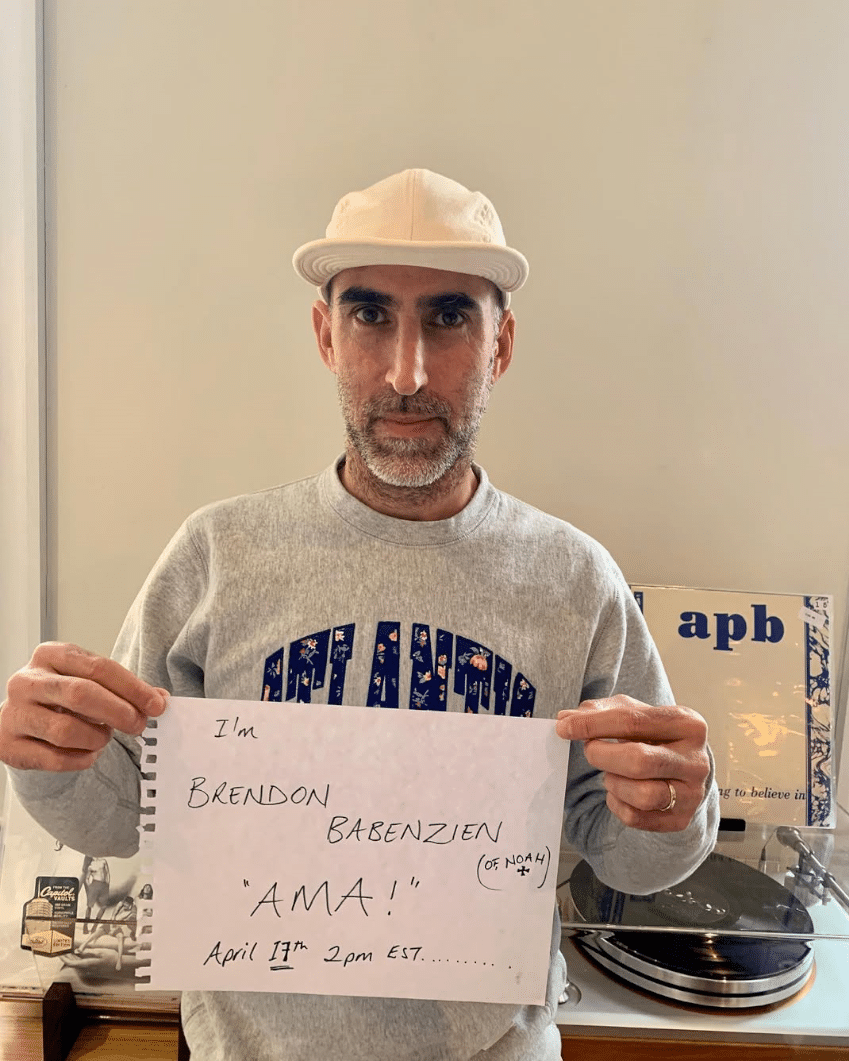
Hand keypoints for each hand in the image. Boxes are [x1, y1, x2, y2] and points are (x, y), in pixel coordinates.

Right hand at [0, 642, 167, 772]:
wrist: (22, 719)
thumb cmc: (63, 696)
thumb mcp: (91, 680)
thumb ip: (124, 688)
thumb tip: (160, 699)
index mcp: (51, 655)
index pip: (99, 667)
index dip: (133, 688)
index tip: (157, 704)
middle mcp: (27, 681)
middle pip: (81, 694)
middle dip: (119, 712)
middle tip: (139, 725)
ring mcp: (14, 713)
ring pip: (65, 730)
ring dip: (97, 738)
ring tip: (105, 738)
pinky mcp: (8, 745)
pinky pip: (54, 759)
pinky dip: (81, 759)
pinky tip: (89, 754)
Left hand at [556, 694, 709, 832]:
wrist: (682, 769)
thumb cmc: (652, 736)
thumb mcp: (631, 712)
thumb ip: (598, 711)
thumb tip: (566, 718)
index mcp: (687, 723)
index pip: (633, 721)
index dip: (593, 724)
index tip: (564, 727)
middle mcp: (696, 759)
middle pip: (638, 761)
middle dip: (602, 756)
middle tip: (590, 751)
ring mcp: (692, 793)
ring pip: (641, 794)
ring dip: (613, 782)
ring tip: (612, 772)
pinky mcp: (681, 820)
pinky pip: (635, 817)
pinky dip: (616, 804)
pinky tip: (620, 791)